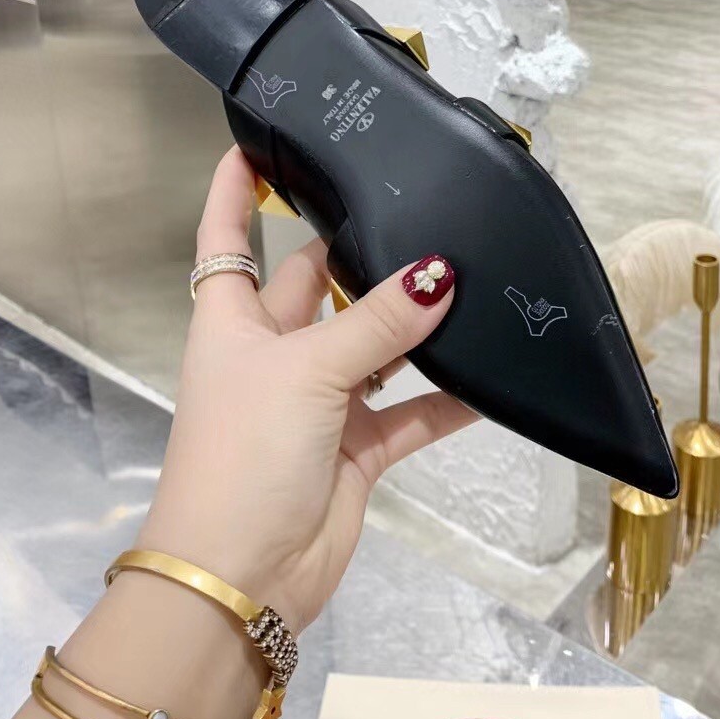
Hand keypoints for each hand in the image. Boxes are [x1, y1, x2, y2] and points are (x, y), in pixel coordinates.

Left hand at [137, 146, 475, 634]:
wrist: (243, 577)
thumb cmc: (247, 451)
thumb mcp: (306, 371)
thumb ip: (376, 323)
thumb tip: (439, 274)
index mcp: (233, 320)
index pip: (227, 236)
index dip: (233, 190)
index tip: (257, 141)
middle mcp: (273, 350)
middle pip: (314, 283)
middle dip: (357, 253)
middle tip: (418, 208)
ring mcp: (317, 400)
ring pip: (372, 343)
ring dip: (411, 324)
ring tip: (470, 278)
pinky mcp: (356, 447)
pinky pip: (411, 411)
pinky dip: (448, 400)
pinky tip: (493, 380)